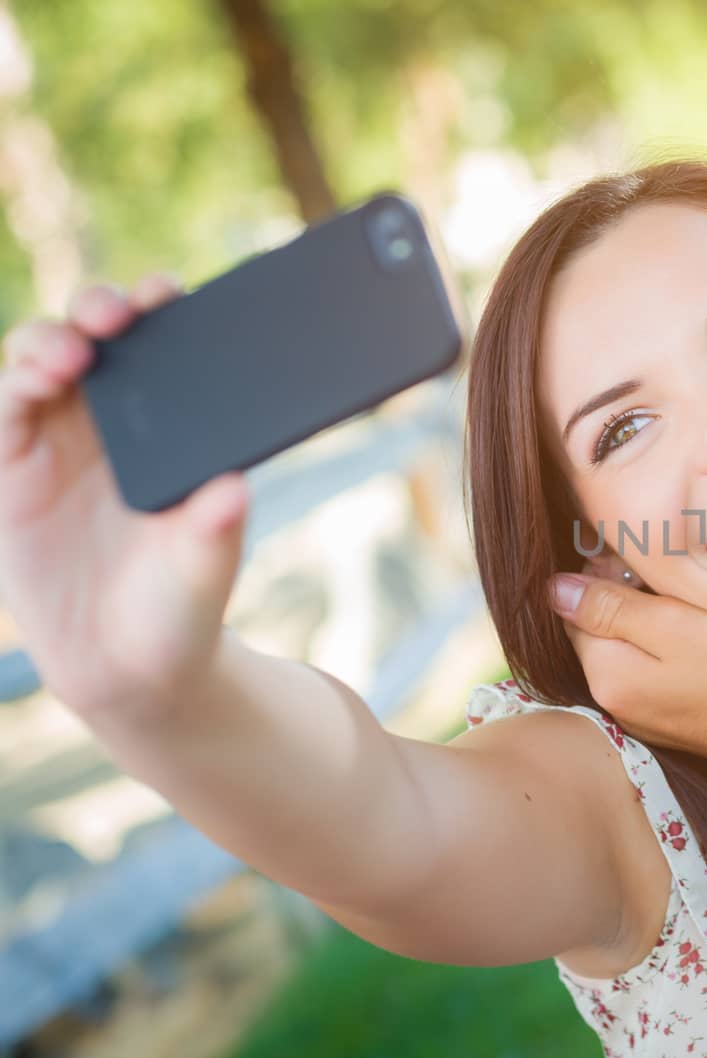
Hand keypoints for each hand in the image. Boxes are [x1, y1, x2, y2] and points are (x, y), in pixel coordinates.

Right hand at [0, 277, 249, 722]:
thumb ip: (216, 530)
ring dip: (51, 341)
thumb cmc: (182, 605)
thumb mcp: (206, 569)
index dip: (165, 308)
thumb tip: (235, 489)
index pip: (168, 346)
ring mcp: (58, 439)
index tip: (173, 293)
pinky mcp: (11, 467)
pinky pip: (3, 409)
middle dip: (103, 307)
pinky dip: (13, 385)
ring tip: (72, 354)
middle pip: (98, 334)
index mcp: (174, 426)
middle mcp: (116, 420)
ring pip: (41, 358)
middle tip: (120, 313)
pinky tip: (34, 379)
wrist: (128, 667)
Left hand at [549, 572, 706, 781]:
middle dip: (625, 600)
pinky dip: (671, 650)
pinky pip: (656, 673)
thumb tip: (551, 590)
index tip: (643, 560)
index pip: (574, 611)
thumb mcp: (674, 623)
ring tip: (693, 606)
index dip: (603, 576)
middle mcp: (616, 704)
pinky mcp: (675, 722)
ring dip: (650, 624)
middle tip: (674, 580)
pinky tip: (706, 639)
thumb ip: (609, 607)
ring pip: (630, 651)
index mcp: (606, 676)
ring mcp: (646, 718)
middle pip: (600, 633)